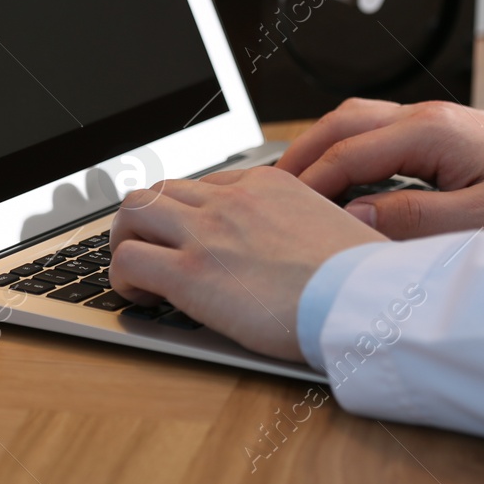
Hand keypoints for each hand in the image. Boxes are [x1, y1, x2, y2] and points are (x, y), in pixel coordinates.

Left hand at [108, 166, 383, 360]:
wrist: (360, 298)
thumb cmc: (358, 276)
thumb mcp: (333, 227)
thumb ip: (304, 225)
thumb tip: (305, 246)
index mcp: (266, 185)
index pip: (204, 185)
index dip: (187, 214)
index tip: (189, 238)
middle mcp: (230, 200)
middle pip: (159, 190)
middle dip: (145, 220)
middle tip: (150, 249)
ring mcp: (206, 233)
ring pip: (131, 211)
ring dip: (125, 240)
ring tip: (136, 272)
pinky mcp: (189, 273)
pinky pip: (127, 260)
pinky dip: (122, 278)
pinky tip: (140, 298)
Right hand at [277, 98, 483, 237]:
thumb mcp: (479, 223)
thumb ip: (411, 220)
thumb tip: (352, 219)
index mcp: (432, 131)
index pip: (347, 153)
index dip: (307, 182)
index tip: (276, 209)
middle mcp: (430, 116)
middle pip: (344, 122)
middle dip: (301, 153)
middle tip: (267, 188)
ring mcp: (440, 121)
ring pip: (361, 121)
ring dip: (325, 147)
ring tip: (297, 183)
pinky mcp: (450, 134)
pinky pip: (384, 133)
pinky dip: (353, 151)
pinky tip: (348, 180)